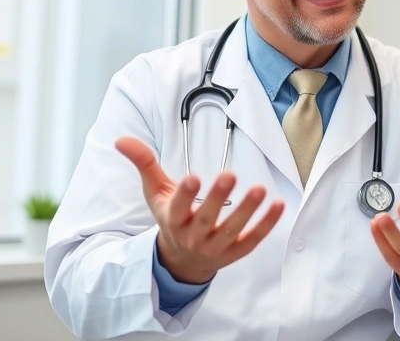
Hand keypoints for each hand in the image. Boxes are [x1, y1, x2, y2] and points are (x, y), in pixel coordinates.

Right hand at [115, 136, 283, 283]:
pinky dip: (266, 224)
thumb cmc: (172, 218)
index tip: (192, 178)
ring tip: (259, 188)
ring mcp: (215, 247)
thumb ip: (144, 164)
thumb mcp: (156, 192)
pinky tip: (278, 204)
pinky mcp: (236, 253)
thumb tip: (121, 139)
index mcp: (172, 221)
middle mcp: (192, 237)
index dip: (184, 196)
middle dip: (217, 198)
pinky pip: (253, 239)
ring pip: (232, 230)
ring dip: (247, 211)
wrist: (183, 261)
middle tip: (229, 175)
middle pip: (206, 219)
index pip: (177, 209)